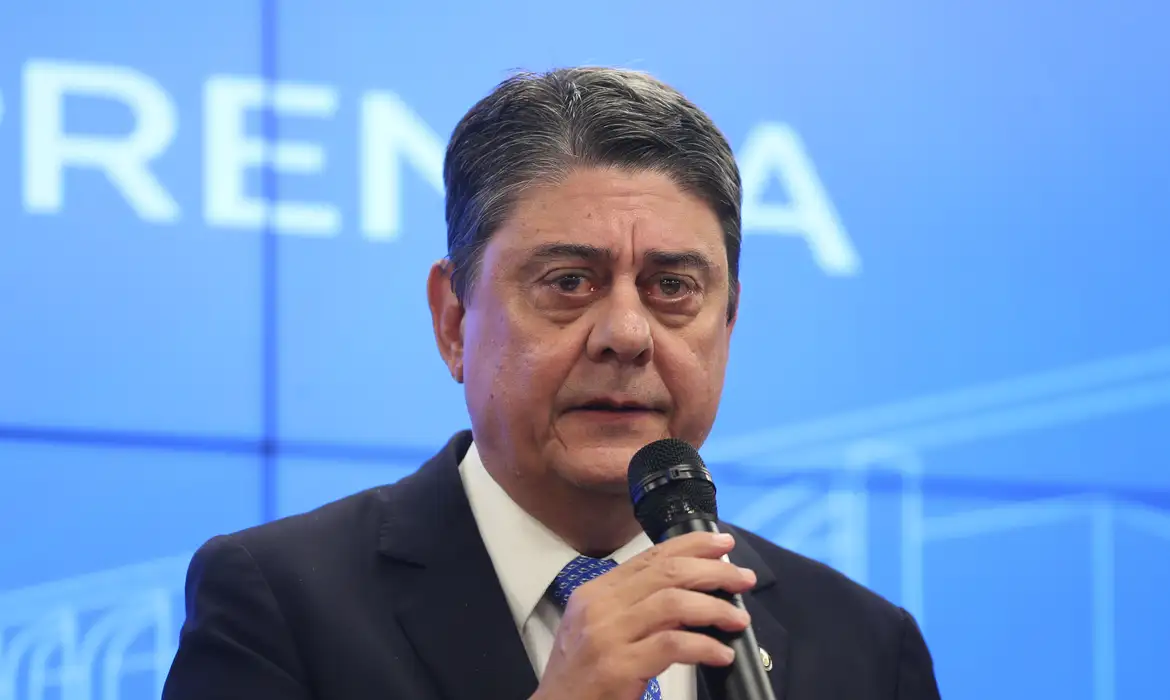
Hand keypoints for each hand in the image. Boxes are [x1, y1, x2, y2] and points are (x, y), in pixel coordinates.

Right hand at [533, 531, 756, 699]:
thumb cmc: (583, 673)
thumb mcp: (600, 627)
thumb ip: (635, 605)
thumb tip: (691, 591)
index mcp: (596, 592)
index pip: (650, 556)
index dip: (691, 546)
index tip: (722, 545)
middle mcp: (600, 606)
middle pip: (667, 573)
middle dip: (712, 572)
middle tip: (743, 579)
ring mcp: (607, 636)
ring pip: (674, 603)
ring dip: (715, 608)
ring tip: (739, 619)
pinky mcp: (619, 667)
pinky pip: (673, 645)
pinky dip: (704, 646)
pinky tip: (721, 653)